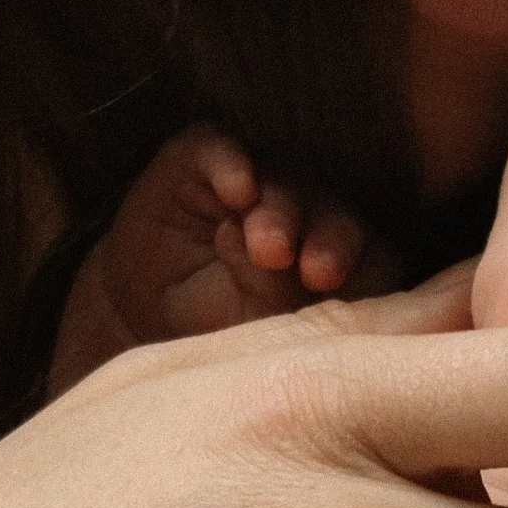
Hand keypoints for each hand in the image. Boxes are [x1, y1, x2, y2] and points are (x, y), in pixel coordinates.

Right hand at [50, 129, 394, 392]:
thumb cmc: (215, 348)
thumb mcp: (267, 359)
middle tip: (319, 272)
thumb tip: (378, 351)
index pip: (376, 258)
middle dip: (335, 239)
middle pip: (340, 213)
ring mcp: (254, 190)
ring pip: (287, 179)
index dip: (372, 273)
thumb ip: (321, 345)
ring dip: (282, 209)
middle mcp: (306, 219)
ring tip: (266, 246)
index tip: (357, 302)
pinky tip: (237, 187)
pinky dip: (231, 162)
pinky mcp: (197, 167)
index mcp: (338, 269)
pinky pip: (220, 148)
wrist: (129, 329)